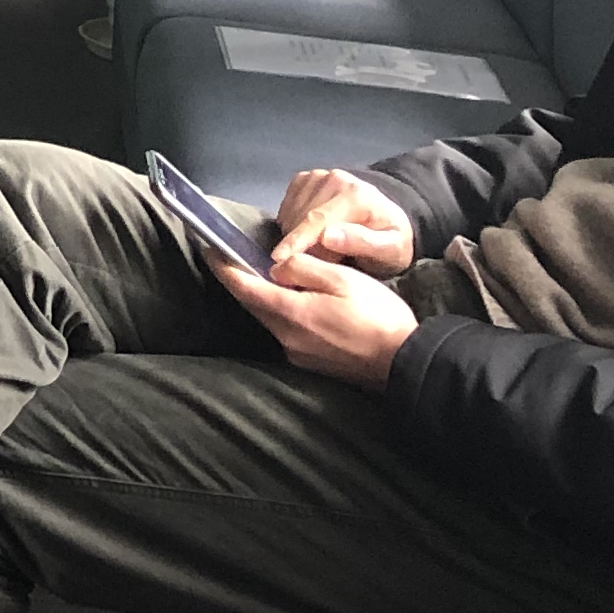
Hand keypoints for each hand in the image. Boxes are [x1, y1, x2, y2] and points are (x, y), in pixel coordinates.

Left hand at [212, 243, 419, 386]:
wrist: (405, 363)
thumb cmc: (378, 317)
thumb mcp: (343, 279)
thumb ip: (304, 268)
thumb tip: (276, 268)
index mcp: (291, 313)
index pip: (243, 287)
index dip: (222, 267)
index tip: (207, 248)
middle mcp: (286, 338)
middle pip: (253, 304)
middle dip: (240, 280)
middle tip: (231, 257)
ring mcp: (297, 355)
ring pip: (270, 318)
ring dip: (264, 298)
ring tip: (266, 277)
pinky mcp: (310, 364)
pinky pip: (287, 332)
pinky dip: (284, 314)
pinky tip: (297, 304)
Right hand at [276, 167, 415, 277]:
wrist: (387, 216)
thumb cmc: (391, 239)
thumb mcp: (391, 249)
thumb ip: (364, 243)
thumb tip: (327, 237)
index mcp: (356, 194)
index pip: (317, 219)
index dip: (297, 240)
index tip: (280, 259)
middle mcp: (333, 179)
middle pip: (301, 218)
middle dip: (304, 246)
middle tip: (324, 264)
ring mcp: (316, 177)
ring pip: (290, 214)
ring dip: (297, 236)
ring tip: (322, 250)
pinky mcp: (303, 179)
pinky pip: (286, 208)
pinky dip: (291, 225)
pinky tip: (310, 235)